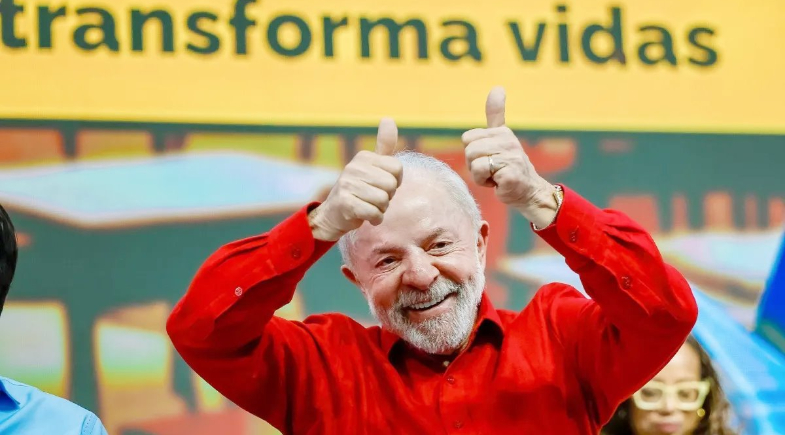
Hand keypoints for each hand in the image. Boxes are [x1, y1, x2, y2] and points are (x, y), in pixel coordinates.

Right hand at [308, 118, 402, 240]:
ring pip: (383, 200)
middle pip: (392, 185)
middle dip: (387, 197)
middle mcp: (353, 167)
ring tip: (368, 206)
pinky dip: (375, 219)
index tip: (380, 185)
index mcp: (364, 156)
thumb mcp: (372, 167)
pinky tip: (366, 216)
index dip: (395, 182)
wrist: (334, 215)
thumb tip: (388, 118)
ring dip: (381, 209)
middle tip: (373, 198)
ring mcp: (347, 184)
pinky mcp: (344, 202)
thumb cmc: (359, 191)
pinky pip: (374, 213)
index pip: (398, 168)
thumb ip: (384, 146)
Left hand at [461, 87, 557, 226]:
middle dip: (474, 165)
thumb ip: (496, 114)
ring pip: (473, 162)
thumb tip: (497, 87)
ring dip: (479, 175)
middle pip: (469, 150)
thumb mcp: (501, 138)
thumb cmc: (509, 166)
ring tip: (495, 176)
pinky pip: (481, 174)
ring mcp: (510, 157)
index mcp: (502, 132)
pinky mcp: (510, 174)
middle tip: (491, 170)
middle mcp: (508, 141)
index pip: (467, 138)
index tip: (488, 158)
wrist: (528, 191)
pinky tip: (499, 183)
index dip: (472, 152)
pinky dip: (486, 183)